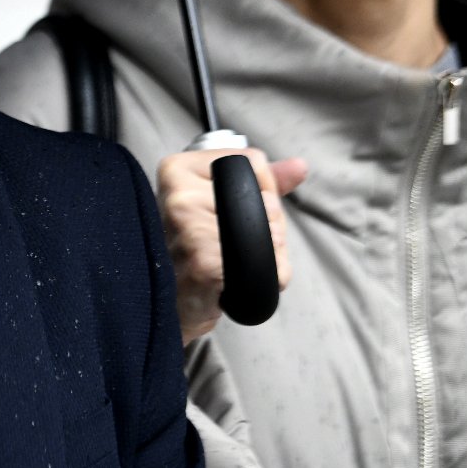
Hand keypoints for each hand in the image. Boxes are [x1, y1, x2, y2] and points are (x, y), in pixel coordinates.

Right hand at [156, 148, 306, 344]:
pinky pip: (271, 266)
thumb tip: (299, 166)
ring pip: (271, 231)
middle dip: (267, 226)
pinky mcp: (205, 262)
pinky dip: (268, 278)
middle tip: (229, 243)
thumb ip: (259, 181)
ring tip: (233, 262)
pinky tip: (238, 281)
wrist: (167, 305)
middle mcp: (179, 194)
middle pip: (267, 199)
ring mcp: (190, 227)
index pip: (253, 162)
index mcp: (177, 170)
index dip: (261, 189)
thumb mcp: (215, 203)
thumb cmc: (188, 254)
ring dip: (268, 254)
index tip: (234, 210)